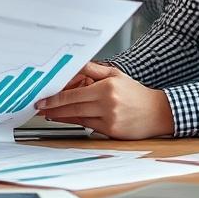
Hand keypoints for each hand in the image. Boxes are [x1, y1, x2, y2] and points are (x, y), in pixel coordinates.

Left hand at [34, 62, 173, 139]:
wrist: (158, 112)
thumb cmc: (136, 93)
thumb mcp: (115, 75)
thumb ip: (93, 70)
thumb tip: (73, 65)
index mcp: (107, 88)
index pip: (74, 94)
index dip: (55, 98)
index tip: (43, 99)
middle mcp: (107, 104)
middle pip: (73, 107)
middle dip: (53, 108)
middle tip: (40, 107)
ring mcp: (109, 119)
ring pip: (78, 118)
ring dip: (61, 117)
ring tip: (49, 114)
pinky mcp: (111, 131)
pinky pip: (88, 126)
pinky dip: (75, 122)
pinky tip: (66, 119)